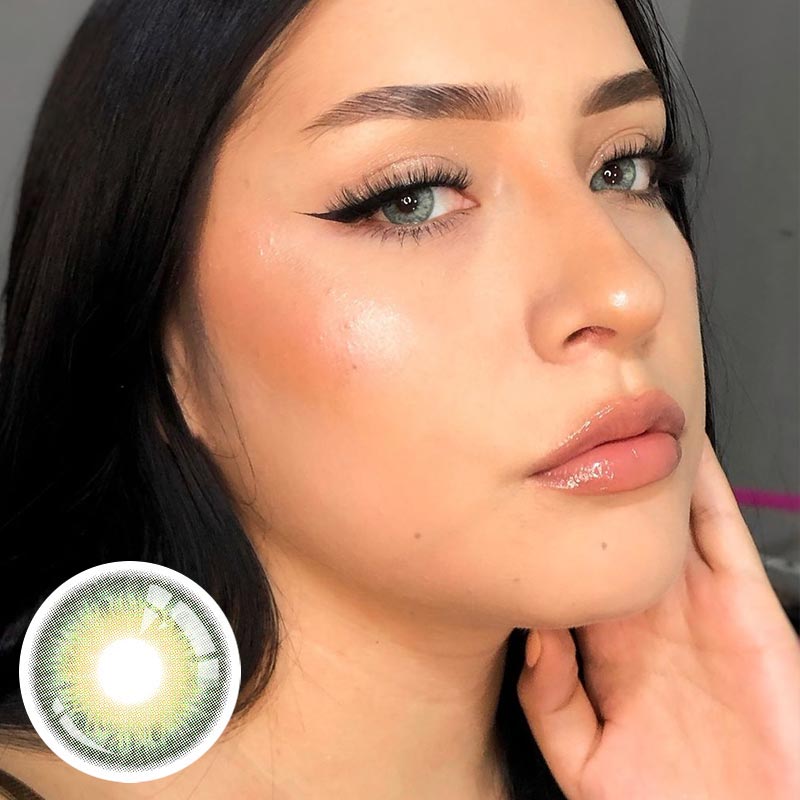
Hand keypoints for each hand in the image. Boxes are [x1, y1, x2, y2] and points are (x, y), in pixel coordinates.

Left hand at [517, 433, 799, 799]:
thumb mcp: (586, 763)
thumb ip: (550, 701)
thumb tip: (531, 637)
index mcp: (605, 647)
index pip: (571, 568)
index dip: (548, 526)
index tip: (516, 485)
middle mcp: (648, 617)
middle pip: (615, 531)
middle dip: (594, 482)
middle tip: (560, 427)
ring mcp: (698, 607)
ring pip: (667, 520)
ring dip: (649, 470)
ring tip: (622, 415)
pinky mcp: (748, 610)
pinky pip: (725, 537)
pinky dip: (708, 492)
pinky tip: (689, 453)